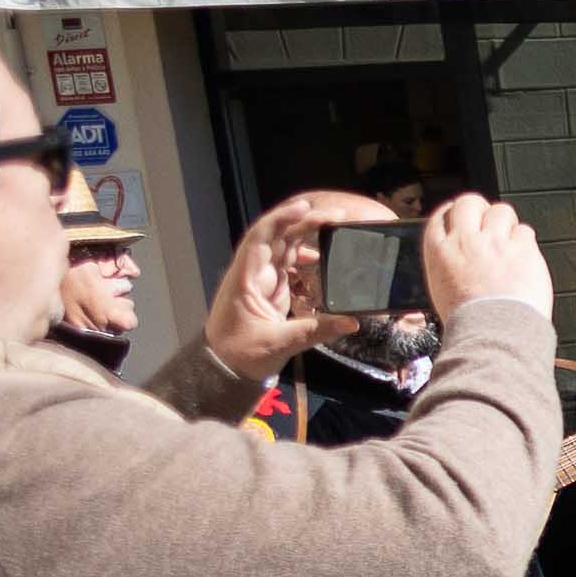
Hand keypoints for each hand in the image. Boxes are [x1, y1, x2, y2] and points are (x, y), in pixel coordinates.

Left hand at [204, 187, 394, 374]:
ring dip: (306, 236)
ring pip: (283, 248)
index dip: (282, 219)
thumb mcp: (279, 343)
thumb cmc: (241, 355)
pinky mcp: (269, 291)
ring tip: (334, 229)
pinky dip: (304, 258)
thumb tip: (353, 321)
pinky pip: (287, 265)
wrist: (223, 369)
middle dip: (303, 222)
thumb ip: (316, 330)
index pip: (261, 237)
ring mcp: (260, 281)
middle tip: (336, 216)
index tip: (306, 207)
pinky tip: (321, 260)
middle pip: (276, 237)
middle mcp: (252, 274)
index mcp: (247, 279)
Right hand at [416, 195, 547, 326]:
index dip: (455, 213)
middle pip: (469, 202)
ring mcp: (495, 243)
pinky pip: (525, 231)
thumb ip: (451, 263)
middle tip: (489, 223)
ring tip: (509, 242)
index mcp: (439, 250)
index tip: (463, 218)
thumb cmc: (469, 321)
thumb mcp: (442, 289)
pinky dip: (525, 241)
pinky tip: (524, 257)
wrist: (494, 335)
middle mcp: (465, 240)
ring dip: (507, 223)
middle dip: (480, 208)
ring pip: (501, 212)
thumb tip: (460, 254)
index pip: (442, 215)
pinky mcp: (522, 250)